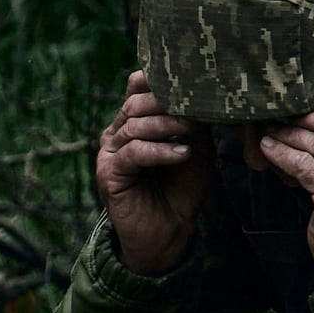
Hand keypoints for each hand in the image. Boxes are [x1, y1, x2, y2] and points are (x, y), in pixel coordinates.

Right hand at [93, 68, 212, 277]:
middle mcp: (118, 132)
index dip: (157, 80)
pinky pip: (134, 153)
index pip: (137, 87)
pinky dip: (160, 151)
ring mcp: (110, 152)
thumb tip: (203, 94)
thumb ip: (194, 122)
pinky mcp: (109, 174)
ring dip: (167, 126)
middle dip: (167, 103)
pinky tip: (182, 154)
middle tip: (195, 109)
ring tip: (192, 134)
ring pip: (134, 125)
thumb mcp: (196, 147)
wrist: (168, 232)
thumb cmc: (182, 188)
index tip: (188, 81)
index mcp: (134, 121)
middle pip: (135, 102)